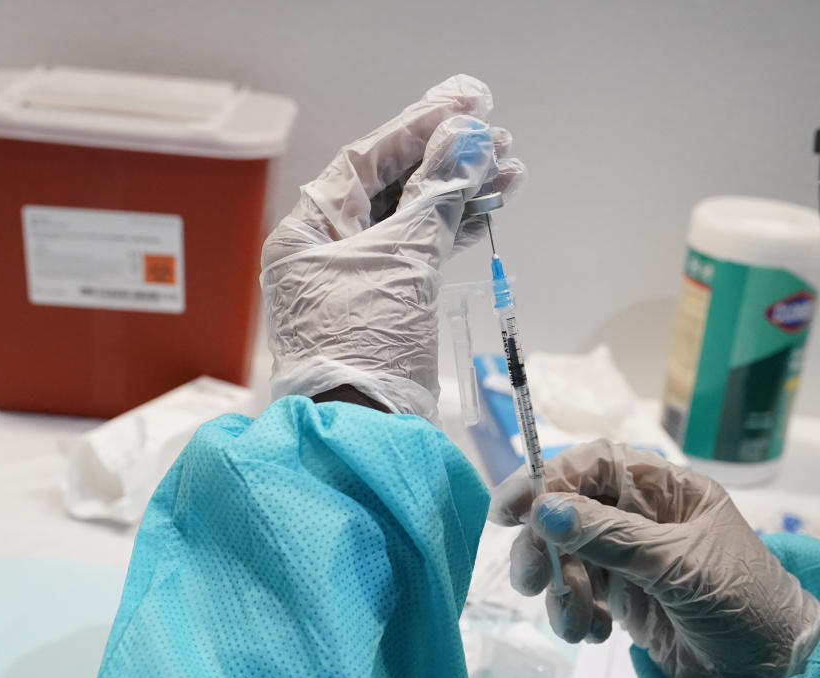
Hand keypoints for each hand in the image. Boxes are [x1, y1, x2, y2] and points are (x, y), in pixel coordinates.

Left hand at [260, 74, 525, 421]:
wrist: (366, 432)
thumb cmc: (366, 344)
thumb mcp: (403, 261)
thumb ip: (437, 196)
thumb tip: (469, 139)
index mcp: (309, 230)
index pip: (365, 160)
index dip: (418, 127)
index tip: (465, 103)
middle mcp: (327, 248)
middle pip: (392, 186)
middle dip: (447, 161)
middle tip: (499, 139)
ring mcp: (358, 278)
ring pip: (413, 219)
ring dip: (460, 194)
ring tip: (510, 172)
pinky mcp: (386, 304)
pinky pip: (421, 251)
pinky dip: (454, 230)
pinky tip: (490, 209)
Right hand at [489, 441, 819, 677]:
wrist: (772, 675)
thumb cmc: (743, 603)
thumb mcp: (678, 566)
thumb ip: (611, 537)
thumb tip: (545, 509)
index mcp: (667, 489)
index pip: (595, 465)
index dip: (548, 480)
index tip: (511, 510)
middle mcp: (645, 517)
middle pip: (570, 511)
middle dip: (545, 545)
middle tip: (532, 581)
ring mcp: (633, 559)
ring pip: (568, 557)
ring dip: (562, 590)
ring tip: (580, 626)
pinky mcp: (626, 600)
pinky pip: (580, 595)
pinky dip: (577, 615)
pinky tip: (598, 635)